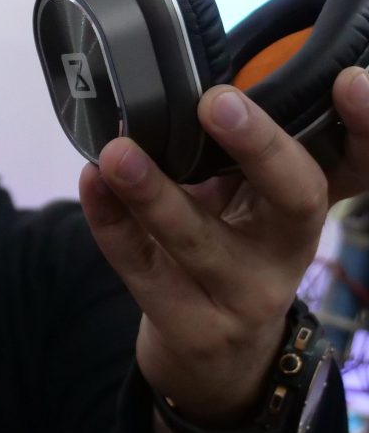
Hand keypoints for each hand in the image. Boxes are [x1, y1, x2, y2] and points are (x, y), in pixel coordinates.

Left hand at [77, 68, 368, 425]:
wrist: (213, 358)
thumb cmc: (228, 247)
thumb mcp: (246, 200)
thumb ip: (236, 151)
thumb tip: (198, 74)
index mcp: (304, 206)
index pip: (355, 165)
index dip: (365, 127)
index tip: (351, 79)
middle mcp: (289, 250)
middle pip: (295, 199)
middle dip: (259, 148)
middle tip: (217, 101)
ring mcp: (243, 295)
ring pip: (202, 241)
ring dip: (155, 193)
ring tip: (118, 152)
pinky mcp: (190, 325)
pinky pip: (143, 269)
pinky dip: (111, 223)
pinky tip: (91, 182)